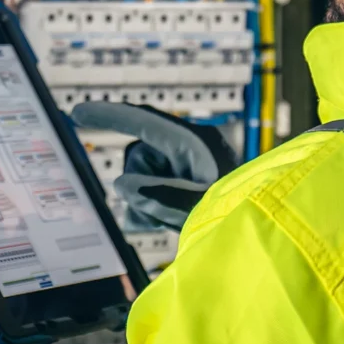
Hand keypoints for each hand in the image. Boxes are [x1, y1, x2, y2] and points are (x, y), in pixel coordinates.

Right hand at [71, 102, 236, 230]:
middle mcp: (190, 149)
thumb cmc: (240, 216)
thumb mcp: (197, 207)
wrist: (267, 231)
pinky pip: (154, 189)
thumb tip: (123, 185)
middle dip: (139, 186)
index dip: (107, 116)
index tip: (76, 113)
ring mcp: (190, 166)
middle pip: (140, 157)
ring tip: (167, 224)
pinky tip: (162, 224)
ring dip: (146, 202)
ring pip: (144, 176)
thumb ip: (157, 195)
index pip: (142, 120)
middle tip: (156, 214)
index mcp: (194, 142)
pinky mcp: (190, 183)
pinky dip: (151, 207)